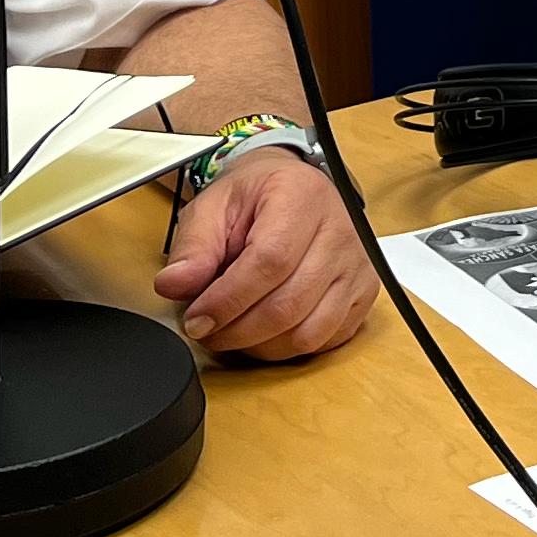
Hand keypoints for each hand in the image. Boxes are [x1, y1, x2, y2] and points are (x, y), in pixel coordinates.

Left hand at [154, 150, 376, 362]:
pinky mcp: (363, 293)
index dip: (229, 300)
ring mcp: (357, 265)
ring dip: (261, 345)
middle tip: (207, 331)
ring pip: (309, 331)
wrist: (293, 189)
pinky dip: (289, 348)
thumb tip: (174, 285)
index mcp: (301, 197)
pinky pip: (326, 340)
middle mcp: (340, 230)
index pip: (270, 261)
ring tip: (233, 332)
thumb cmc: (257, 196)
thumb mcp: (215, 205)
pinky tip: (265, 332)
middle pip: (289, 304)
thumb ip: (194, 246)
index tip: (197, 318)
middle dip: (237, 331)